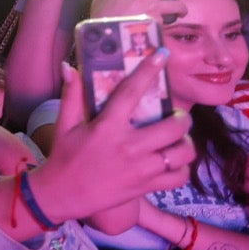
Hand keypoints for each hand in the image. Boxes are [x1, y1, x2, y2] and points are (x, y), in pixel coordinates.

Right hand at [30, 53, 194, 223]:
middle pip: (174, 126)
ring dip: (186, 143)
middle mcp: (129, 146)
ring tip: (178, 139)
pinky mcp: (146, 187)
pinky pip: (179, 177)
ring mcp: (141, 169)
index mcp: (108, 127)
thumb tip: (68, 67)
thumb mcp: (65, 124)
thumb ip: (71, 95)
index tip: (163, 54)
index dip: (150, 70)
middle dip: (181, 117)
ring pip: (182, 153)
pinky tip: (173, 162)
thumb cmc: (64, 156)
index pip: (133, 92)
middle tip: (175, 116)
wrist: (62, 195)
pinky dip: (181, 169)